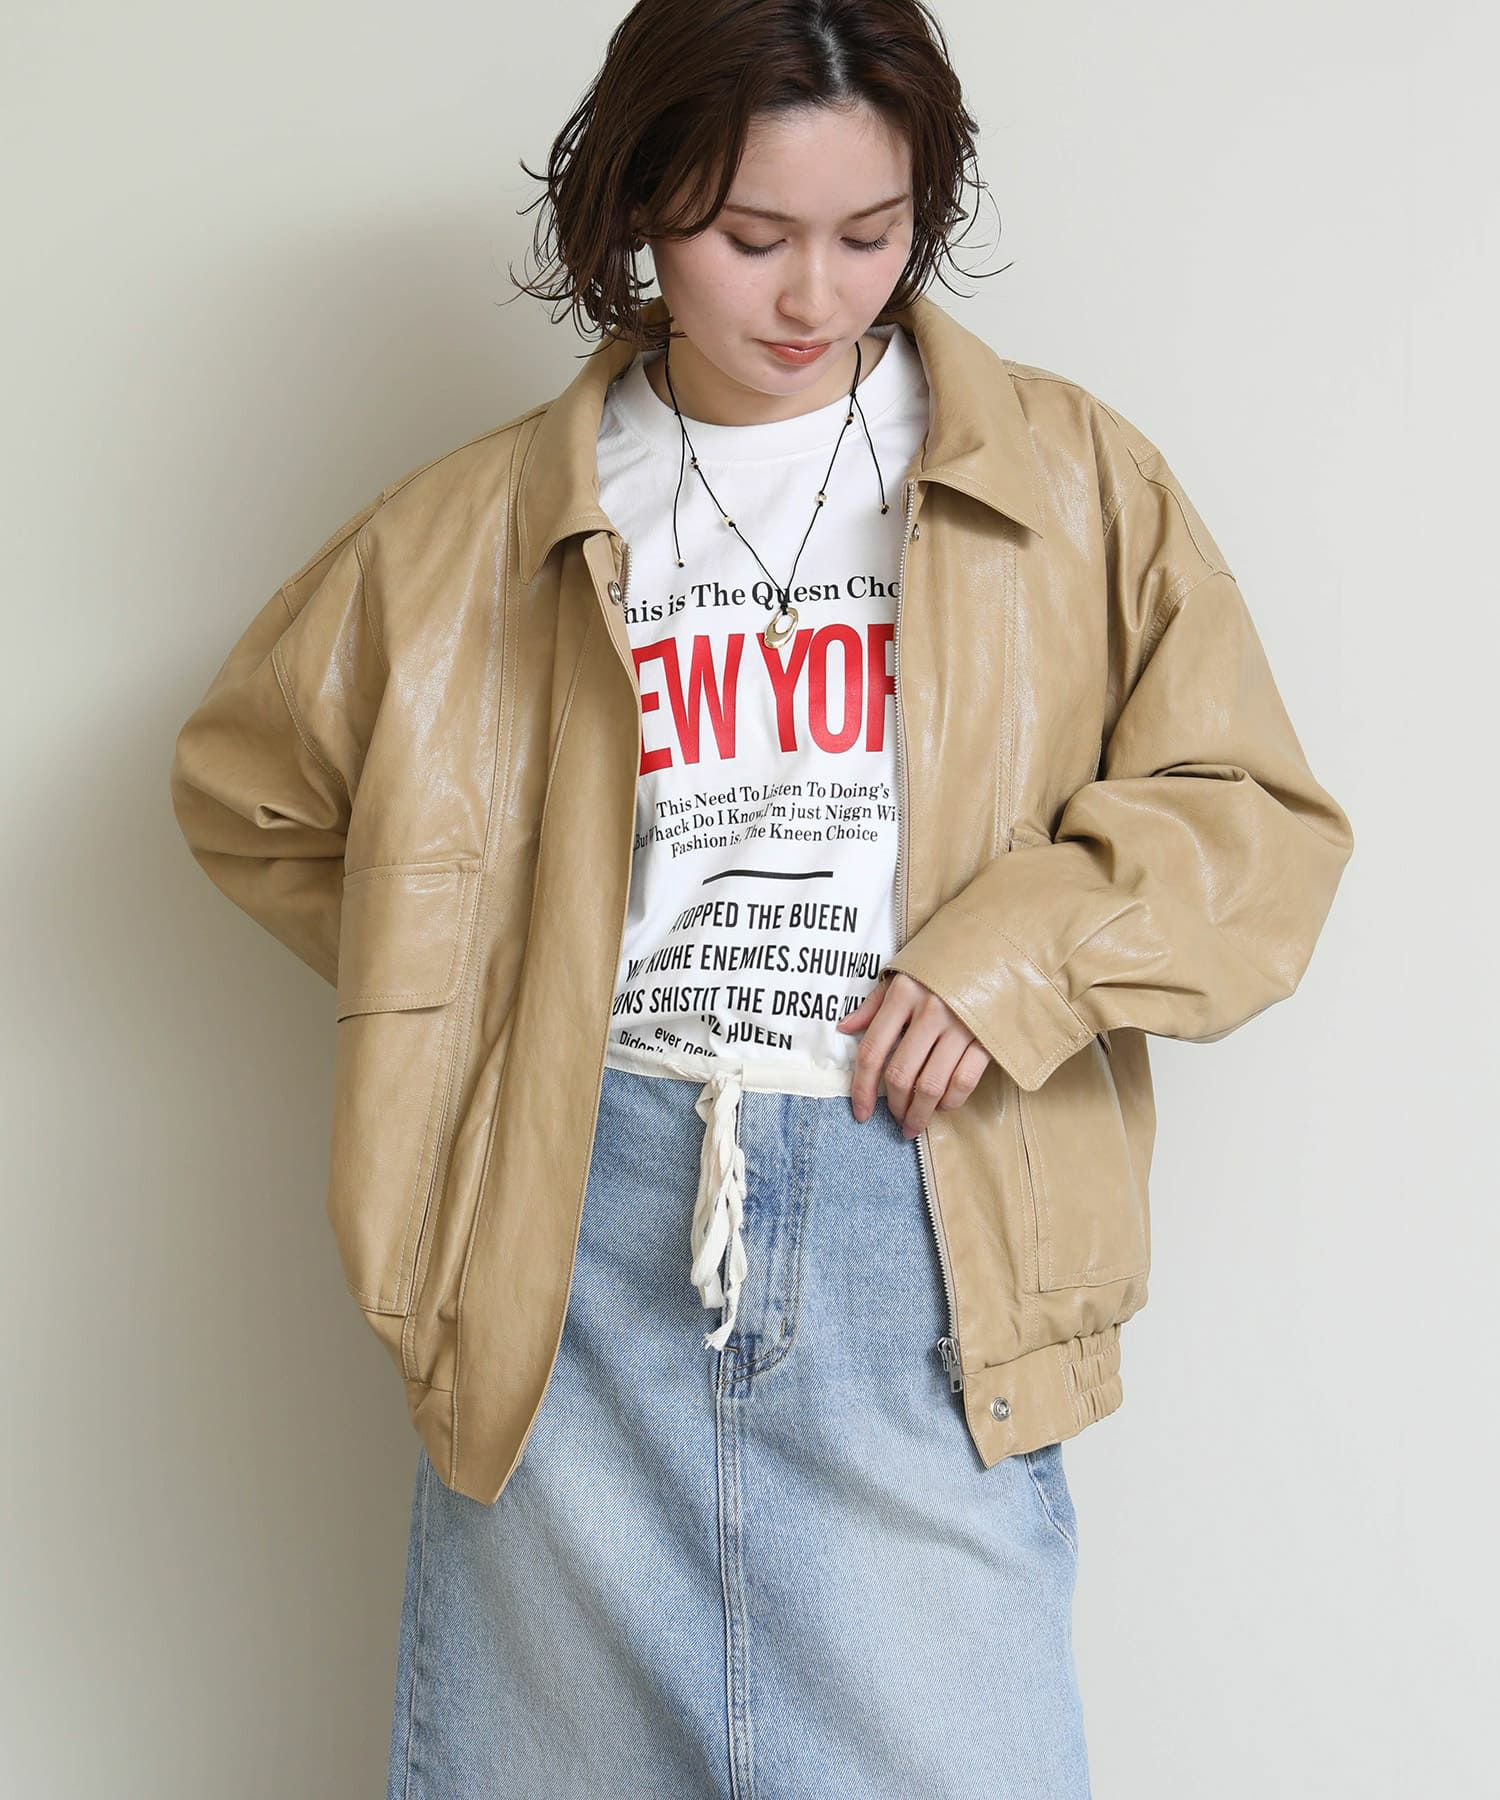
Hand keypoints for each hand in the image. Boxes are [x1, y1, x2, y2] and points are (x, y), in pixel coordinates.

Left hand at [836, 971, 991, 1137]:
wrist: (998, 948)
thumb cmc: (944, 965)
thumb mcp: (904, 976)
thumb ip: (874, 1004)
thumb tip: (844, 1027)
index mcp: (902, 994)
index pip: (871, 1051)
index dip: (862, 1087)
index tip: (861, 1112)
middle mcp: (929, 1010)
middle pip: (900, 1074)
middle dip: (894, 1106)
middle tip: (896, 1120)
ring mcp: (960, 1024)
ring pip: (930, 1085)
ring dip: (920, 1113)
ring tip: (915, 1123)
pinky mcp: (986, 1037)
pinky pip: (963, 1081)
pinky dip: (951, 1101)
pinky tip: (943, 1106)